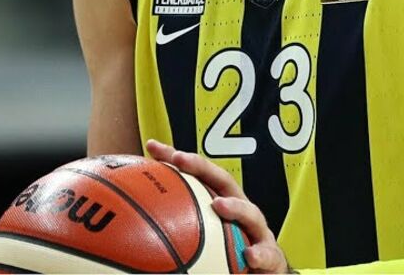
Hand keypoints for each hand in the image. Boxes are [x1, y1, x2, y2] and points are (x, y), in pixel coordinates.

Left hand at [146, 139, 292, 273]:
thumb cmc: (230, 255)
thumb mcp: (204, 240)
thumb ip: (176, 232)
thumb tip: (132, 234)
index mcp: (222, 203)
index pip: (199, 176)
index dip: (177, 159)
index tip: (152, 146)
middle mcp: (241, 211)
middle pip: (223, 182)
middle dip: (203, 167)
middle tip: (181, 159)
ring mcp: (258, 232)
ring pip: (251, 213)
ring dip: (236, 207)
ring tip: (219, 205)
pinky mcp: (271, 256)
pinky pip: (267, 253)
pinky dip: (259, 253)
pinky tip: (249, 256)